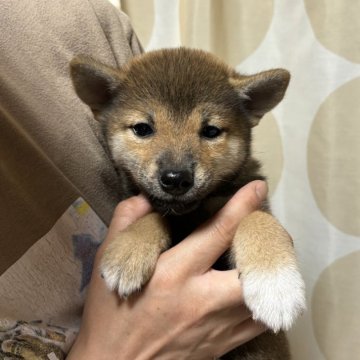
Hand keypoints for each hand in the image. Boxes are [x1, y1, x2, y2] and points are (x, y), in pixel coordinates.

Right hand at [67, 181, 267, 359]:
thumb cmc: (111, 312)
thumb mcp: (110, 261)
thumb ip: (126, 221)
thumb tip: (146, 199)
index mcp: (175, 273)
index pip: (218, 231)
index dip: (242, 206)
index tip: (258, 188)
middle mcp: (203, 300)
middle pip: (256, 270)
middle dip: (272, 244)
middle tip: (269, 228)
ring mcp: (217, 327)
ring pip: (266, 298)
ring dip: (272, 273)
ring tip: (267, 254)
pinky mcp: (223, 346)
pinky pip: (259, 323)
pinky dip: (267, 301)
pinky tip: (258, 289)